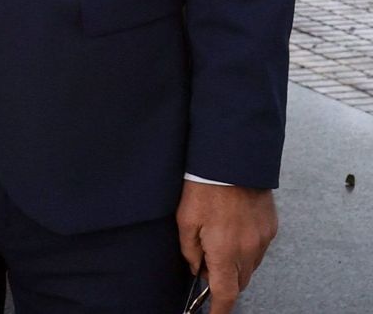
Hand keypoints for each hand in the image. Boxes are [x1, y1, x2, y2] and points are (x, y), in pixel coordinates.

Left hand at [176, 181, 277, 313]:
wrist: (234, 158)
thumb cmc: (205, 185)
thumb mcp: (185, 218)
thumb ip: (189, 249)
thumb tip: (196, 268)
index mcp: (225, 251)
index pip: (225, 293)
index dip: (219, 310)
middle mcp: (248, 250)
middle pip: (239, 282)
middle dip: (226, 282)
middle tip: (208, 264)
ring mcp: (263, 239)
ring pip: (251, 266)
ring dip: (236, 264)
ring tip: (219, 239)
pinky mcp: (271, 226)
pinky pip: (259, 248)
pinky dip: (247, 248)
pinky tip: (234, 229)